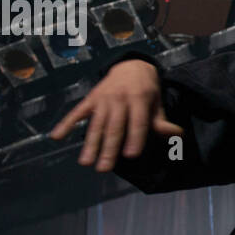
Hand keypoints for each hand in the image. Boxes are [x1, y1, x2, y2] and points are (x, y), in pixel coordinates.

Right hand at [48, 60, 183, 171]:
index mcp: (139, 99)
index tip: (131, 155)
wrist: (130, 65)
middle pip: (114, 127)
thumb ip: (161, 121)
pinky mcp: (90, 99)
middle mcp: (119, 98)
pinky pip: (77, 112)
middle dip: (109, 148)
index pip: (137, 122)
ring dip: (90, 144)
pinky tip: (56, 136)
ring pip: (96, 124)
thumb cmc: (147, 90)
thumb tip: (178, 135)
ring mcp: (103, 99)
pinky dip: (66, 123)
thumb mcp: (157, 102)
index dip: (135, 138)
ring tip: (86, 162)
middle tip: (104, 168)